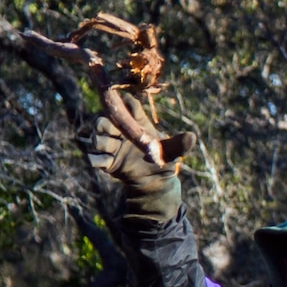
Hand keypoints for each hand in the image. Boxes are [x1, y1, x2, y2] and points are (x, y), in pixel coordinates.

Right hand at [87, 93, 196, 220]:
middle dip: (105, 123)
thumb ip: (180, 144)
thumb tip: (192, 137)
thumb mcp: (172, 153)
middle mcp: (120, 132)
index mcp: (137, 123)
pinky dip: (97, 159)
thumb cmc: (162, 161)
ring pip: (97, 137)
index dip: (124, 103)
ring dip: (101, 141)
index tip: (126, 106)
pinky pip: (94, 158)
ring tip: (113, 147)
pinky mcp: (106, 162)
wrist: (153, 182)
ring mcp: (111, 146)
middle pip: (104, 120)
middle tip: (113, 130)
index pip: (127, 106)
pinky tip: (108, 162)